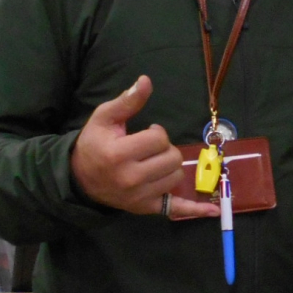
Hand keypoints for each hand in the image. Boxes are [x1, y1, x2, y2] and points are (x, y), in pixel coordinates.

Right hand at [70, 75, 218, 218]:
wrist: (80, 178)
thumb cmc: (94, 144)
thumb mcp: (104, 118)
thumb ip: (127, 101)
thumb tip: (146, 81)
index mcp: (118, 154)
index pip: (159, 139)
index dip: (156, 132)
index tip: (146, 133)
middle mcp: (130, 178)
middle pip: (172, 158)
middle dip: (165, 148)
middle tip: (150, 149)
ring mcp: (139, 196)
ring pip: (177, 176)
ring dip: (171, 166)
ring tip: (154, 163)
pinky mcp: (146, 208)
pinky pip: (176, 209)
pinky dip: (194, 209)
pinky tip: (212, 211)